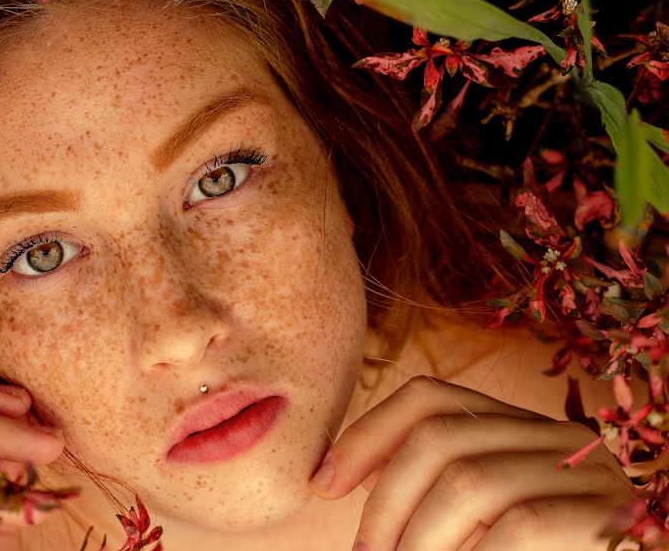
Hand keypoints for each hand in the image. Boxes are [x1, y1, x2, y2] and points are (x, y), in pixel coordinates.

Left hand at [309, 377, 634, 550]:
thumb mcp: (475, 522)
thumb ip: (427, 496)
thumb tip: (333, 479)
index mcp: (518, 429)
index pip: (429, 398)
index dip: (366, 434)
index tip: (322, 484)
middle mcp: (556, 436)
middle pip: (439, 438)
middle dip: (384, 503)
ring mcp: (589, 474)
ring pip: (469, 482)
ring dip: (418, 539)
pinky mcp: (612, 518)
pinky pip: (521, 526)